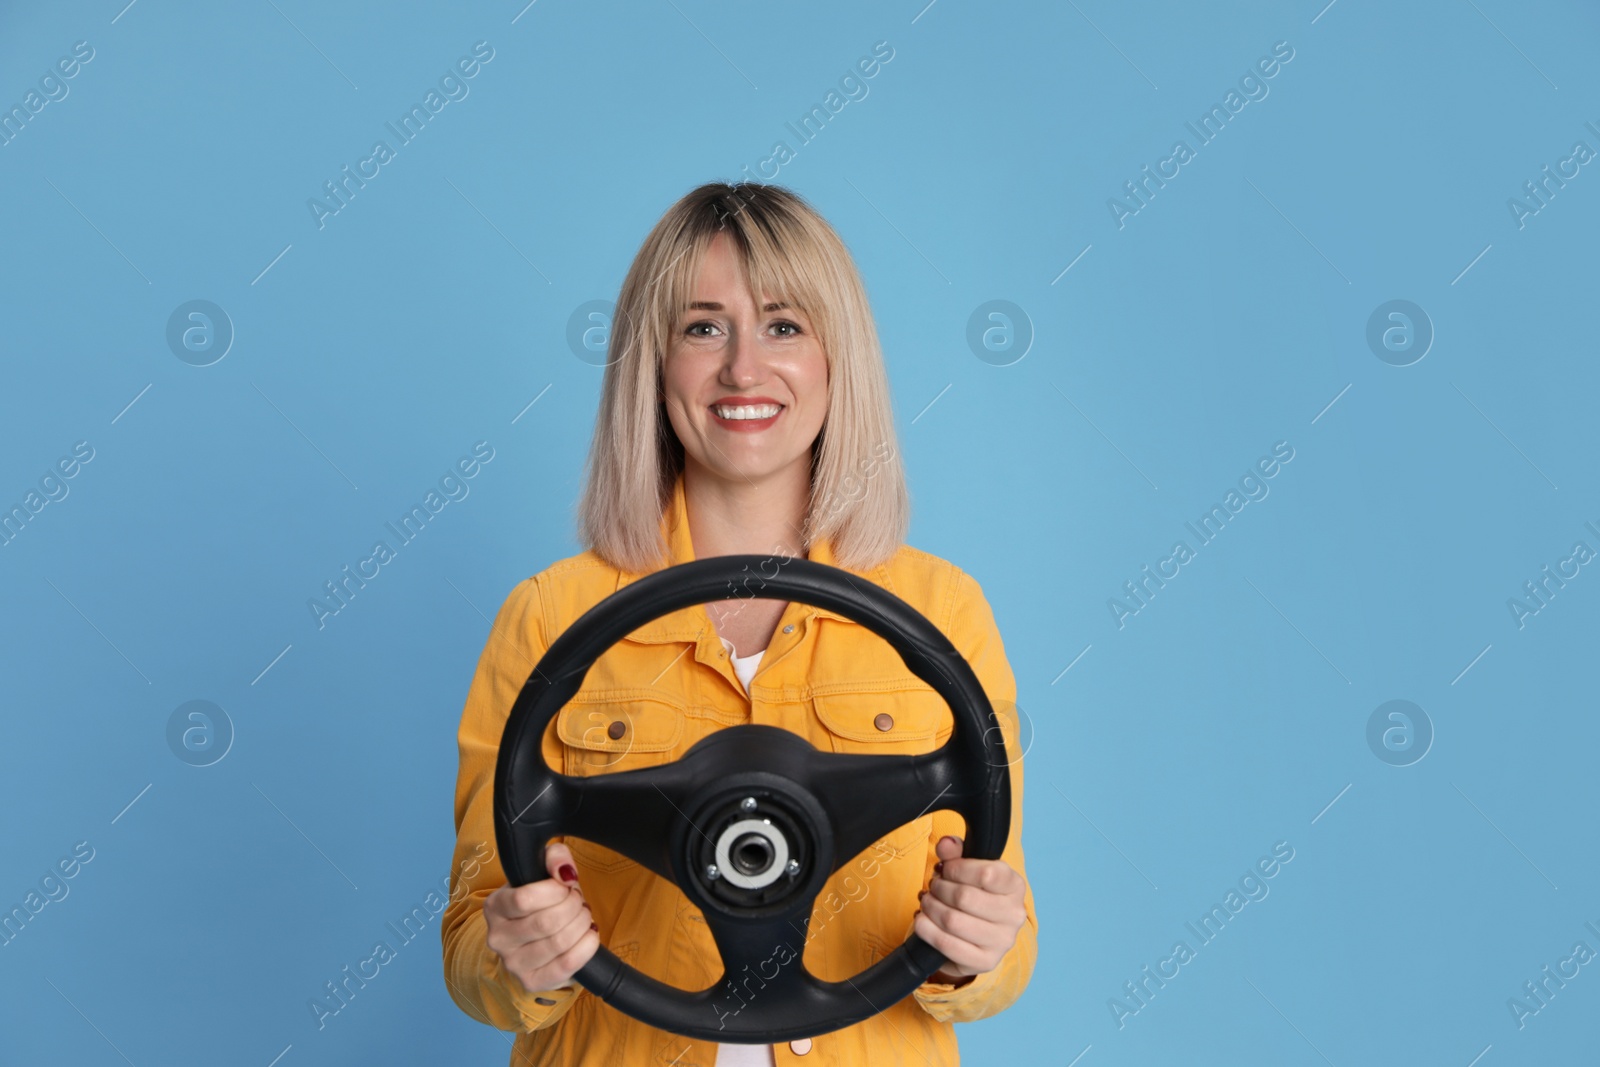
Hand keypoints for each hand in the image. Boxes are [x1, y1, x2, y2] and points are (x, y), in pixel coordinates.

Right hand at [483, 842, 599, 993]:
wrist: (534, 937)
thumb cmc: (541, 900)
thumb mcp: (542, 870)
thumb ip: (554, 857)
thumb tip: (565, 872)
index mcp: (495, 907)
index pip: (524, 899)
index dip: (555, 890)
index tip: (566, 886)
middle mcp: (498, 938)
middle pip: (546, 922)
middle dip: (573, 906)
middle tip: (578, 901)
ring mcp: (514, 964)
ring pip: (559, 942)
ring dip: (582, 924)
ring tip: (583, 916)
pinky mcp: (533, 981)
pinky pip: (568, 964)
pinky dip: (587, 946)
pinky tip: (589, 935)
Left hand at [914, 835, 1025, 985]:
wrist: (977, 934)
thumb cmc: (974, 894)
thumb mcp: (967, 869)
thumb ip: (957, 853)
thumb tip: (946, 844)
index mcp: (1015, 886)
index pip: (986, 874)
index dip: (957, 869)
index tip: (946, 869)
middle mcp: (1014, 915)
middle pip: (964, 897)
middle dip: (939, 889)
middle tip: (933, 887)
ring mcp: (1002, 942)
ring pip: (953, 921)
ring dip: (930, 908)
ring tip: (927, 902)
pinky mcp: (985, 962)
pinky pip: (947, 945)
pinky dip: (927, 930)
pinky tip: (923, 920)